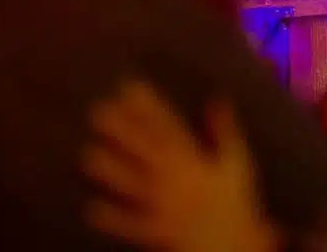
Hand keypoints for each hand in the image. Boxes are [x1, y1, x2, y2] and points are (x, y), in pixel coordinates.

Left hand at [83, 81, 277, 251]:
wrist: (234, 245)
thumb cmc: (237, 202)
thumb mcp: (237, 161)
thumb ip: (225, 130)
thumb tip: (217, 99)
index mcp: (193, 161)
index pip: (166, 128)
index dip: (147, 108)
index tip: (129, 90)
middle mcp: (173, 181)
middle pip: (144, 152)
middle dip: (122, 130)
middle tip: (99, 111)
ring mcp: (161, 207)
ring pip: (133, 185)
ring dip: (111, 170)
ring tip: (89, 154)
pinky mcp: (155, 233)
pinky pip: (131, 225)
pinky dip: (112, 218)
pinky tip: (91, 208)